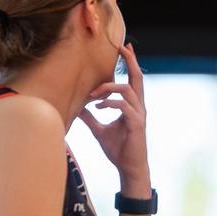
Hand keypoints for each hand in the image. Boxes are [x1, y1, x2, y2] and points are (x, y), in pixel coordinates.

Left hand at [81, 44, 149, 183]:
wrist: (129, 168)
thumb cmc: (119, 150)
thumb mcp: (100, 130)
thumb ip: (91, 117)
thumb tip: (78, 107)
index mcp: (133, 106)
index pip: (133, 80)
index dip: (130, 63)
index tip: (123, 49)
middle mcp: (139, 107)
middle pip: (137, 78)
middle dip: (130, 61)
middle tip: (122, 47)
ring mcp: (139, 115)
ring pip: (127, 90)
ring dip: (108, 88)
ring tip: (93, 94)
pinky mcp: (136, 125)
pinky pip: (124, 106)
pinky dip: (110, 103)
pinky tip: (99, 107)